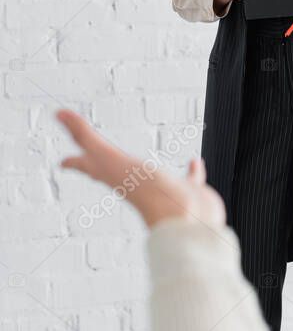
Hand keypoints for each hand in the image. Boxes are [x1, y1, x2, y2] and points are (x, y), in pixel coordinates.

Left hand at [56, 109, 226, 229]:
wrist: (184, 217)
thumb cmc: (147, 191)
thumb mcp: (105, 157)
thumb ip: (84, 136)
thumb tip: (59, 113)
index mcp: (118, 176)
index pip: (89, 166)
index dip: (76, 163)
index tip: (64, 163)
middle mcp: (138, 182)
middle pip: (120, 170)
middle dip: (109, 162)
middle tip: (99, 154)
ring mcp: (164, 187)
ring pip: (156, 176)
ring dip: (153, 169)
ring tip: (152, 163)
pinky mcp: (189, 191)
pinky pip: (190, 178)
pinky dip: (192, 170)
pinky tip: (195, 163)